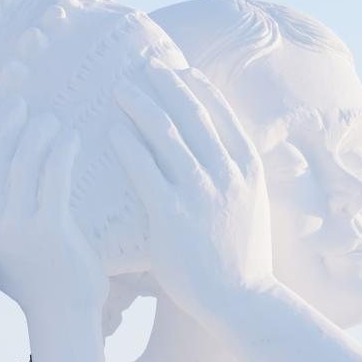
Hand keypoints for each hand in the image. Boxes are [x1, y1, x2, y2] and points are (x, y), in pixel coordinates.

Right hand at [0, 98, 106, 315]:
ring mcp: (18, 225)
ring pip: (25, 158)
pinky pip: (54, 174)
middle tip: (22, 104)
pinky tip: (71, 138)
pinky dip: (62, 149)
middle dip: (7, 117)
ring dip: (38, 129)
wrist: (61, 309)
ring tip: (50, 120)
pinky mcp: (50, 229)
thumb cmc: (27, 277)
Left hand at [109, 60, 274, 316]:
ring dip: (142, 105)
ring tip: (120, 88)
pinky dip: (129, 146)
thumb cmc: (239, 257)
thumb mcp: (248, 206)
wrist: (242, 299)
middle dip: (166, 82)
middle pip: (193, 112)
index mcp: (247, 167)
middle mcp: (227, 172)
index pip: (221, 112)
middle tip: (142, 63)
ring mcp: (202, 192)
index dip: (196, 85)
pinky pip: (146, 170)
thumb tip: (210, 154)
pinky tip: (112, 132)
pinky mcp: (173, 215)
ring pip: (168, 134)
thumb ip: (231, 177)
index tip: (177, 66)